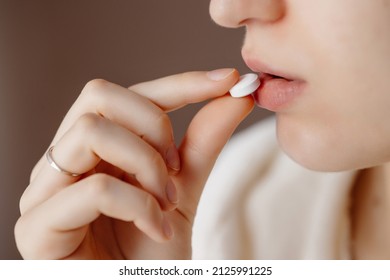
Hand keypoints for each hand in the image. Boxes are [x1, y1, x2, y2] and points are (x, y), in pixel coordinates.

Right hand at [15, 69, 253, 258]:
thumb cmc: (152, 247)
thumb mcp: (183, 186)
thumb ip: (204, 141)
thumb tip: (234, 95)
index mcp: (94, 147)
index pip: (128, 94)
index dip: (178, 83)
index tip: (226, 80)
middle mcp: (63, 159)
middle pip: (98, 96)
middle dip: (153, 126)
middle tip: (175, 168)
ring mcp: (43, 191)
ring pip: (91, 132)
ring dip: (146, 166)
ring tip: (166, 203)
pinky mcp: (36, 228)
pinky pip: (93, 190)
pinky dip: (139, 206)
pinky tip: (158, 229)